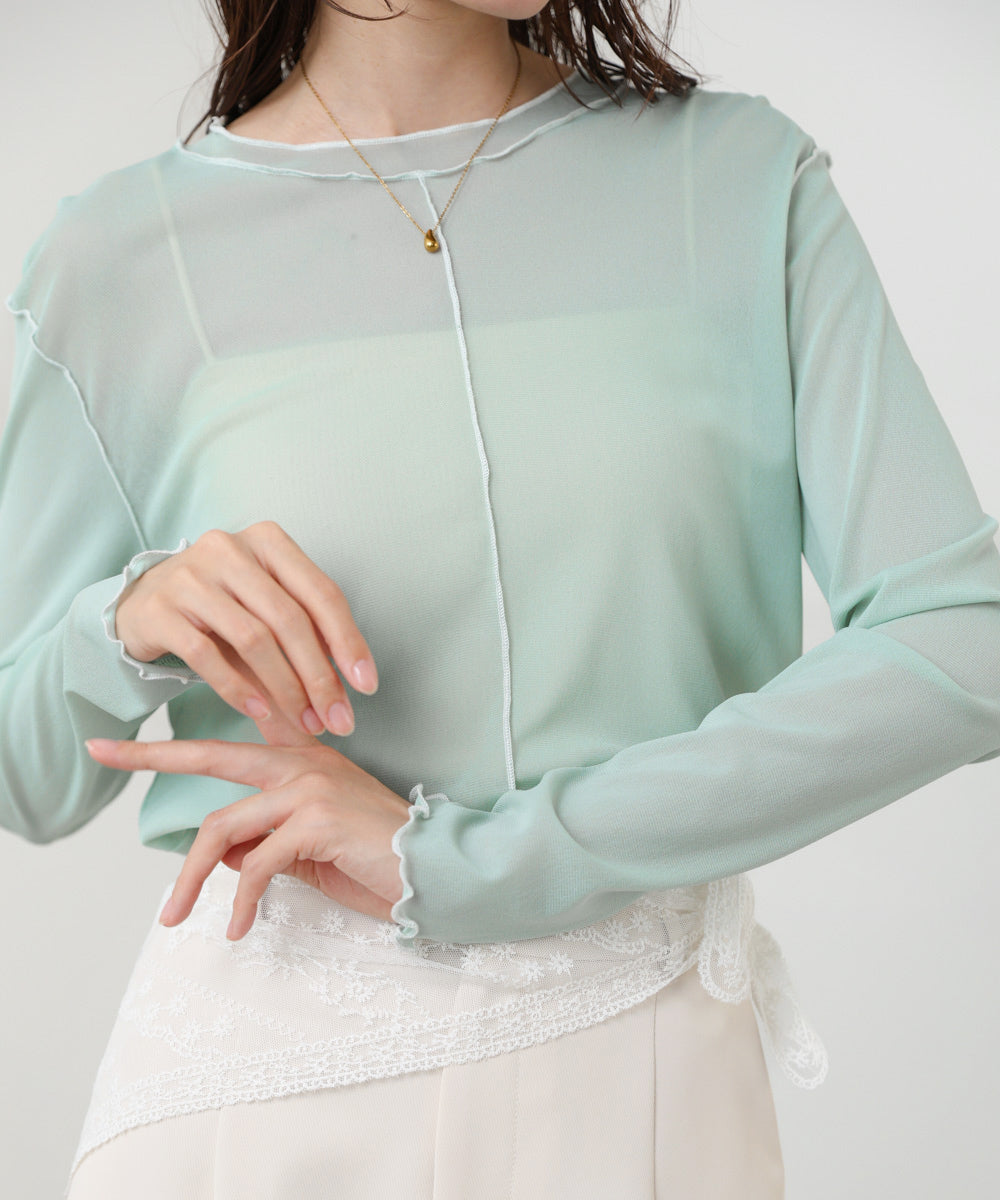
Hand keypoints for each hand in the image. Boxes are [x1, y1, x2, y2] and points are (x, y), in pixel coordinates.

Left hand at [84, 735, 412, 937]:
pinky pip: (257, 863)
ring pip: (224, 826)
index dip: (172, 741)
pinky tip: (238, 927)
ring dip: (192, 878)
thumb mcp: (308, 851)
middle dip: (151, 755)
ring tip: (177, 918)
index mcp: (300, 760)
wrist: (434, 869)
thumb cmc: (375, 861)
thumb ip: (264, 841)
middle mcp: (302, 761)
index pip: (227, 743)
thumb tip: (218, 855)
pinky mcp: (318, 819)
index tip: (119, 740)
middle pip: (211, 758)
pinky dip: (240, 901)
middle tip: (101, 753)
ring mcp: (310, 785)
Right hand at [114, 521, 377, 742]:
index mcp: (269, 542)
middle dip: (319, 677)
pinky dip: (237, 688)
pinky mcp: (159, 610)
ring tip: (304, 722)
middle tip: (336, 720)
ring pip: (253, 639)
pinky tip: (259, 711)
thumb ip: (304, 645)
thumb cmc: (222, 607)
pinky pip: (206, 655)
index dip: (349, 642)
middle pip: (290, 620)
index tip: (367, 686)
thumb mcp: (266, 611)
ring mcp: (191, 577)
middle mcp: (230, 550)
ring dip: (285, 689)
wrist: (144, 603)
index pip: (321, 593)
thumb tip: (343, 703)